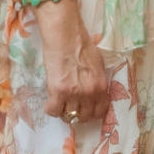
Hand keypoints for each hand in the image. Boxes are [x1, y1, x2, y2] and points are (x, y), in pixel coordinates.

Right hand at [38, 1, 111, 125]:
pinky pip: (53, 111)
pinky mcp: (57, 91)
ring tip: (59, 102)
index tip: (85, 109)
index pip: (100, 112)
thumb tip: (93, 91)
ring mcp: (74, 94)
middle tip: (70, 106)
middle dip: (77, 113)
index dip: (91, 112)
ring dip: (63, 111)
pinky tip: (51, 101)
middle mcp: (90, 93)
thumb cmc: (82, 45)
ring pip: (68, 116)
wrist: (66, 36)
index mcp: (102, 86)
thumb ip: (97, 81)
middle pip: (84, 117)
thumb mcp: (98, 65)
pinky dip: (51, 108)